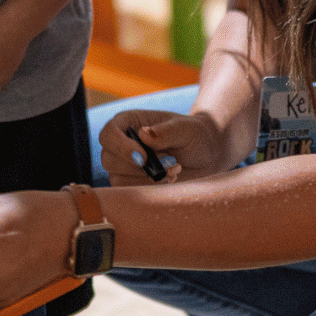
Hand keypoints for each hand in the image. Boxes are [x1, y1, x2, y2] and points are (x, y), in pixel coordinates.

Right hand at [99, 108, 229, 185]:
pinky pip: (131, 193)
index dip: (120, 146)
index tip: (143, 157)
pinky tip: (171, 178)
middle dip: (138, 167)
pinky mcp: (133, 184)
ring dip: (147, 179)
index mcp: (129, 122)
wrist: (206, 155)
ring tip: (174, 169)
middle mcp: (122, 144)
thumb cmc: (194, 135)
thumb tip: (143, 134)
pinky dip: (152, 189)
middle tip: (169, 162)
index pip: (108, 133)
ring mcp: (125, 166)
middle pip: (108, 159)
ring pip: (118, 179)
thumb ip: (166, 131)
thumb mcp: (186, 129)